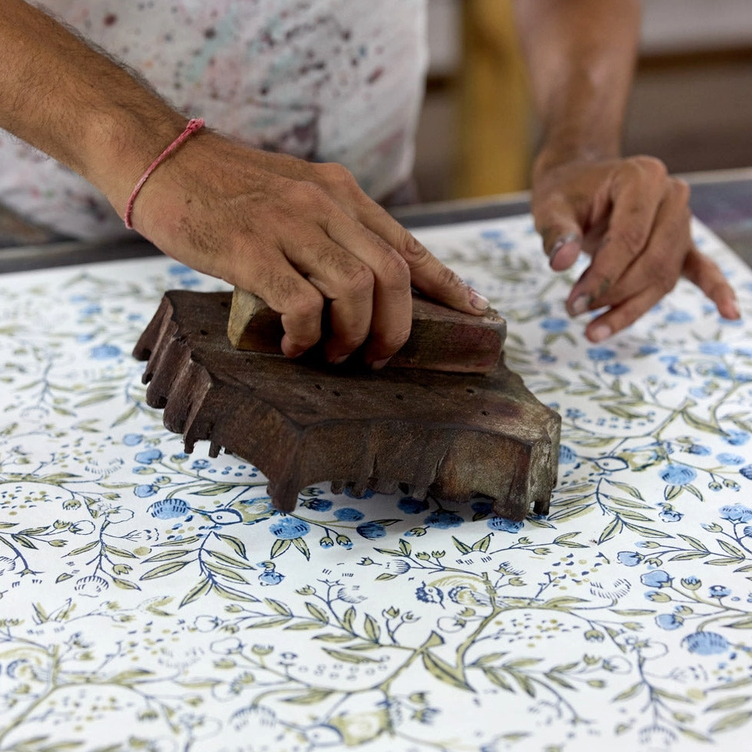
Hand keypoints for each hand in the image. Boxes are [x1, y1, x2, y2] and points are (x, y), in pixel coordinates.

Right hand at [129, 129, 488, 365]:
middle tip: (377, 357)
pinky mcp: (251, 249)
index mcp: (340, 192)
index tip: (475, 311)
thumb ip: (332, 228)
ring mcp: (289, 225)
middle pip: (392, 274)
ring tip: (334, 355)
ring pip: (357, 290)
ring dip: (353, 335)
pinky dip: (308, 335)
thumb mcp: (295, 195)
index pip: (407, 243)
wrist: (162, 162)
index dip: (445, 283)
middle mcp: (324, 204)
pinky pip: (303, 304)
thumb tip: (364, 279)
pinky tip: (293, 346)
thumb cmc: (227, 190)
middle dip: (396, 327)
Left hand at [531, 154, 739, 340]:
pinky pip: (701, 268)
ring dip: (630, 307)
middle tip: (575, 311)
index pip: (628, 238)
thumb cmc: (566, 194)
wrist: (581, 182)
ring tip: (594, 331)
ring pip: (664, 275)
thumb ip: (556, 233)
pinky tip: (729, 313)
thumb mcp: (551, 207)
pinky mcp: (681, 242)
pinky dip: (714, 290)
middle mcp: (671, 195)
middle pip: (651, 260)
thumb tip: (561, 262)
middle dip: (614, 293)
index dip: (603, 276)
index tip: (574, 305)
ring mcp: (681, 220)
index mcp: (642, 177)